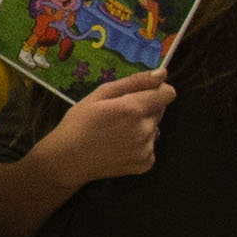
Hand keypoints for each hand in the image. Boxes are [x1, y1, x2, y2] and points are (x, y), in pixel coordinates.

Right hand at [34, 72, 173, 183]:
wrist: (67, 160)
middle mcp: (145, 129)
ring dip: (141, 128)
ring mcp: (146, 149)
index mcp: (134, 108)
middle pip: (160, 110)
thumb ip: (134, 82)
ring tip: (116, 134)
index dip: (157, 91)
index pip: (168, 93)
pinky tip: (120, 147)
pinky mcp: (146, 163)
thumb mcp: (100, 94)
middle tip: (118, 116)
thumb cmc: (79, 122)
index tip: (140, 95)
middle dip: (145, 109)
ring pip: (154, 129)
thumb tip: (163, 73)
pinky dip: (140, 146)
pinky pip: (150, 147)